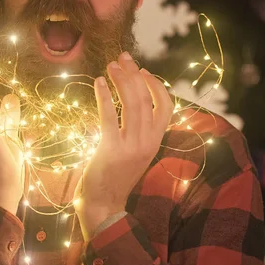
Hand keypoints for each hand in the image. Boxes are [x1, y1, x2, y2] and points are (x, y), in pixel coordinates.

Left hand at [74, 51, 173, 239]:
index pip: (166, 106)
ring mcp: (131, 147)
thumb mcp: (133, 151)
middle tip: (122, 58)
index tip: (141, 69)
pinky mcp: (111, 151)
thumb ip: (135, 129)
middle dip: (133, 74)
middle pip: (146, 99)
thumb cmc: (114, 176)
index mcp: (155, 141)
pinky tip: (98, 83)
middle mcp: (147, 142)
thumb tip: (128, 100)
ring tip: (110, 66)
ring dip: (120, 80)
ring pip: (132, 104)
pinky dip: (104, 97)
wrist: (103, 206)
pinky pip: (109, 117)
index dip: (156, 84)